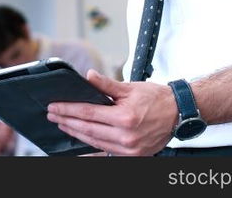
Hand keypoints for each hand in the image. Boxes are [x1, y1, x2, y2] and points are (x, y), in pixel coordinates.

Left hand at [47, 70, 177, 155]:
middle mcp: (126, 136)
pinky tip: (80, 142)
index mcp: (124, 118)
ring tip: (63, 125)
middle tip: (52, 115)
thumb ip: (106, 84)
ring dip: (76, 133)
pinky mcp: (132, 155)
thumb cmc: (157, 99)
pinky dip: (91, 146)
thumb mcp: (130, 88)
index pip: (87, 113)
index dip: (68, 110)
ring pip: (94, 142)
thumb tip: (89, 76)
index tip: (54, 107)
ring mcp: (128, 149)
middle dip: (67, 121)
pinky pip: (106, 151)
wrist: (179, 113)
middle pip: (87, 129)